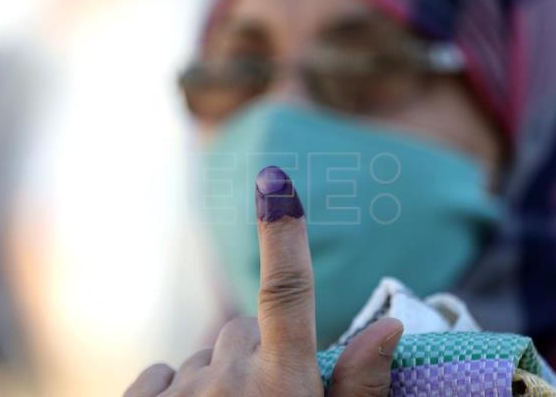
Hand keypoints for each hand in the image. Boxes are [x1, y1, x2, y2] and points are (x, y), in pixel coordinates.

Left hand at [124, 167, 402, 396]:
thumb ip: (359, 387)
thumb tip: (390, 323)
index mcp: (282, 387)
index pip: (288, 292)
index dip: (284, 233)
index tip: (277, 180)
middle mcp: (228, 379)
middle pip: (245, 332)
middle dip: (258, 355)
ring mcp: (180, 393)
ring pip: (207, 356)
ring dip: (221, 378)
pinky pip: (164, 374)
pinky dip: (180, 390)